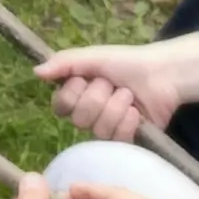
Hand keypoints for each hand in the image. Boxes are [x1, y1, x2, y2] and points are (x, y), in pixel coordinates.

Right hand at [35, 33, 198, 142]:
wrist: (162, 73)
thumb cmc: (126, 62)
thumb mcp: (93, 57)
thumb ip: (64, 63)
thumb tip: (36, 72)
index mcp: (77, 94)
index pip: (60, 106)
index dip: (73, 94)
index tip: (85, 78)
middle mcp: (89, 114)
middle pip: (79, 119)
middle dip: (98, 97)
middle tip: (112, 84)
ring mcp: (108, 129)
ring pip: (98, 130)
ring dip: (116, 107)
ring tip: (128, 95)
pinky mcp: (127, 141)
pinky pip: (118, 139)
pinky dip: (128, 122)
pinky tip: (137, 112)